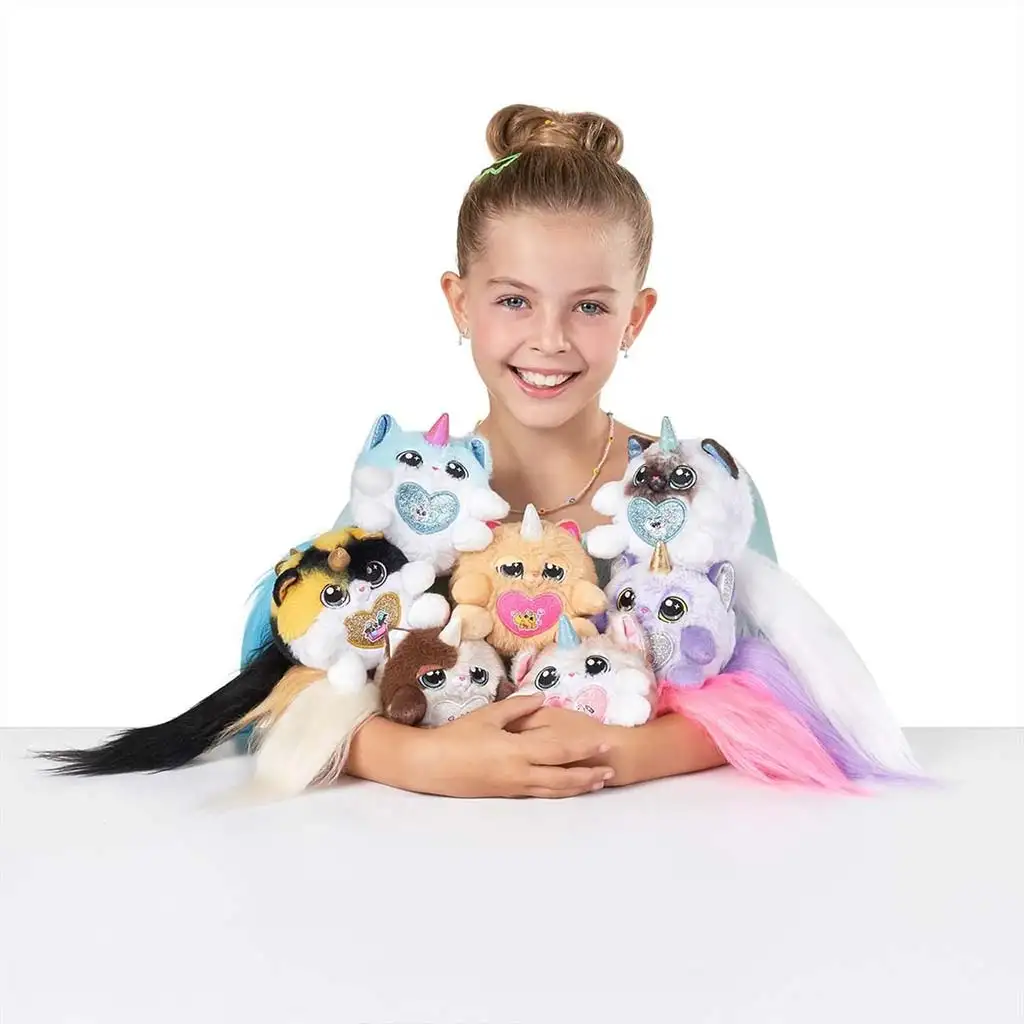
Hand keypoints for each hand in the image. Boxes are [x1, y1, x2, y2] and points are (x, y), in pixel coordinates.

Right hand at [418, 694, 614, 798]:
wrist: (431, 765)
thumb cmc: (457, 736)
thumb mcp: (488, 715)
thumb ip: (518, 707)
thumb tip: (542, 699)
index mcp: (516, 752)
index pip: (560, 751)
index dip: (585, 748)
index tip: (604, 743)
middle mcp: (519, 774)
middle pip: (563, 778)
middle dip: (589, 774)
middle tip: (611, 770)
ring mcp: (513, 787)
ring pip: (553, 790)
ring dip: (578, 787)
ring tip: (597, 782)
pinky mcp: (506, 794)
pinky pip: (539, 794)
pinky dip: (558, 791)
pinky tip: (567, 788)